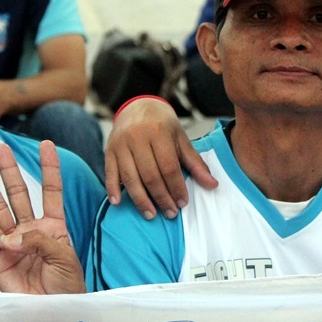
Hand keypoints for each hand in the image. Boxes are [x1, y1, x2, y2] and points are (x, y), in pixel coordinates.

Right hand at [0, 140, 84, 293]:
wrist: (53, 310)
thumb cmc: (66, 284)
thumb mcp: (63, 256)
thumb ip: (39, 239)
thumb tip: (10, 235)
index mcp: (53, 225)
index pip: (51, 190)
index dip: (49, 167)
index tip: (46, 144)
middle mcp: (31, 229)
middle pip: (19, 193)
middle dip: (9, 170)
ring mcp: (12, 241)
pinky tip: (2, 241)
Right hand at [104, 98, 216, 219]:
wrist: (138, 106)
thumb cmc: (162, 125)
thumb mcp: (180, 139)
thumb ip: (195, 162)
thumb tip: (212, 185)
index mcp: (158, 132)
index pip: (168, 166)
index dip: (176, 187)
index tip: (182, 203)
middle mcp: (137, 137)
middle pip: (149, 174)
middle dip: (161, 197)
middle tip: (170, 213)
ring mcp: (120, 144)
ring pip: (130, 177)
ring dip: (140, 199)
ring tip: (151, 214)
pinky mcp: (109, 150)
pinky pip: (110, 172)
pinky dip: (113, 189)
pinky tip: (118, 203)